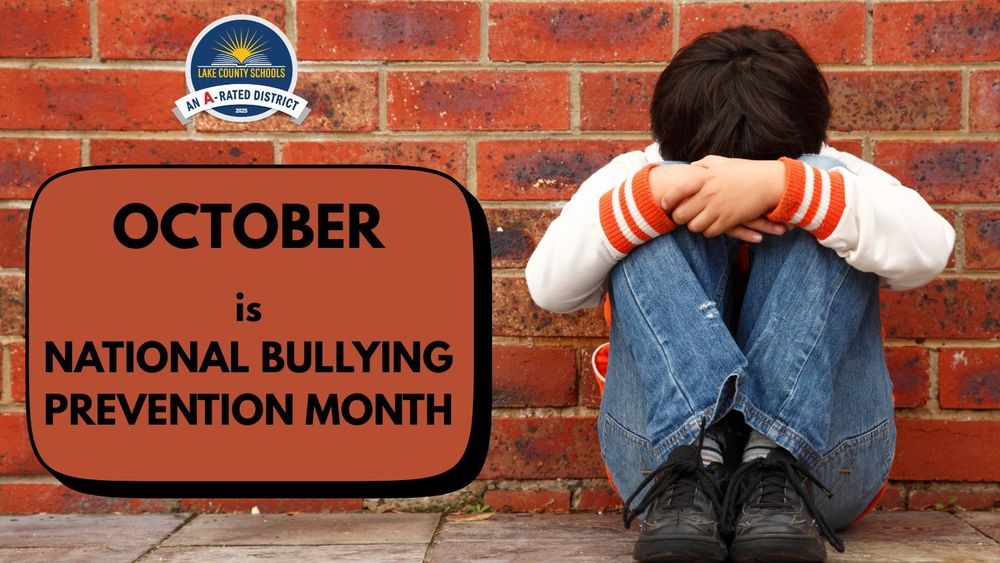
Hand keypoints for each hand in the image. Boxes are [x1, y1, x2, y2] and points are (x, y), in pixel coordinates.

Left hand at [669, 155, 785, 237]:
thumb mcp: (723, 162)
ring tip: (696, 221)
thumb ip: (704, 163)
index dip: (667, 200)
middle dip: (678, 217)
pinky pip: (709, 232)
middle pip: (681, 214)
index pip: (676, 191)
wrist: (770, 183)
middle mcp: (708, 194)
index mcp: (704, 178)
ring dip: (693, 225)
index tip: (665, 204)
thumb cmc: (746, 170)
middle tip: (681, 216)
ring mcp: (718, 208)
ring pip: (694, 226)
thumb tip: (691, 166)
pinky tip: (711, 226)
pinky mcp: (729, 220)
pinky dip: (708, 231)